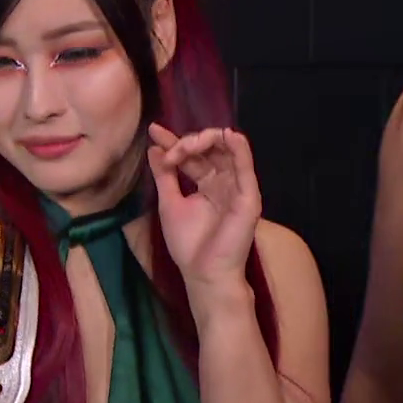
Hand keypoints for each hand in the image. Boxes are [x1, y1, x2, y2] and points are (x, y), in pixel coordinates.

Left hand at [146, 123, 262, 292]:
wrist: (204, 273)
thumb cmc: (188, 244)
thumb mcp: (169, 203)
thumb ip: (164, 175)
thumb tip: (154, 148)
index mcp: (207, 184)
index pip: (193, 156)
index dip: (174, 141)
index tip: (154, 130)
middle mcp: (224, 182)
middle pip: (210, 149)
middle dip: (188, 142)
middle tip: (170, 150)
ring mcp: (237, 187)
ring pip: (228, 150)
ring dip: (206, 140)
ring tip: (185, 146)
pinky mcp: (249, 195)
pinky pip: (246, 165)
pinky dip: (238, 147)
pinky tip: (226, 134)